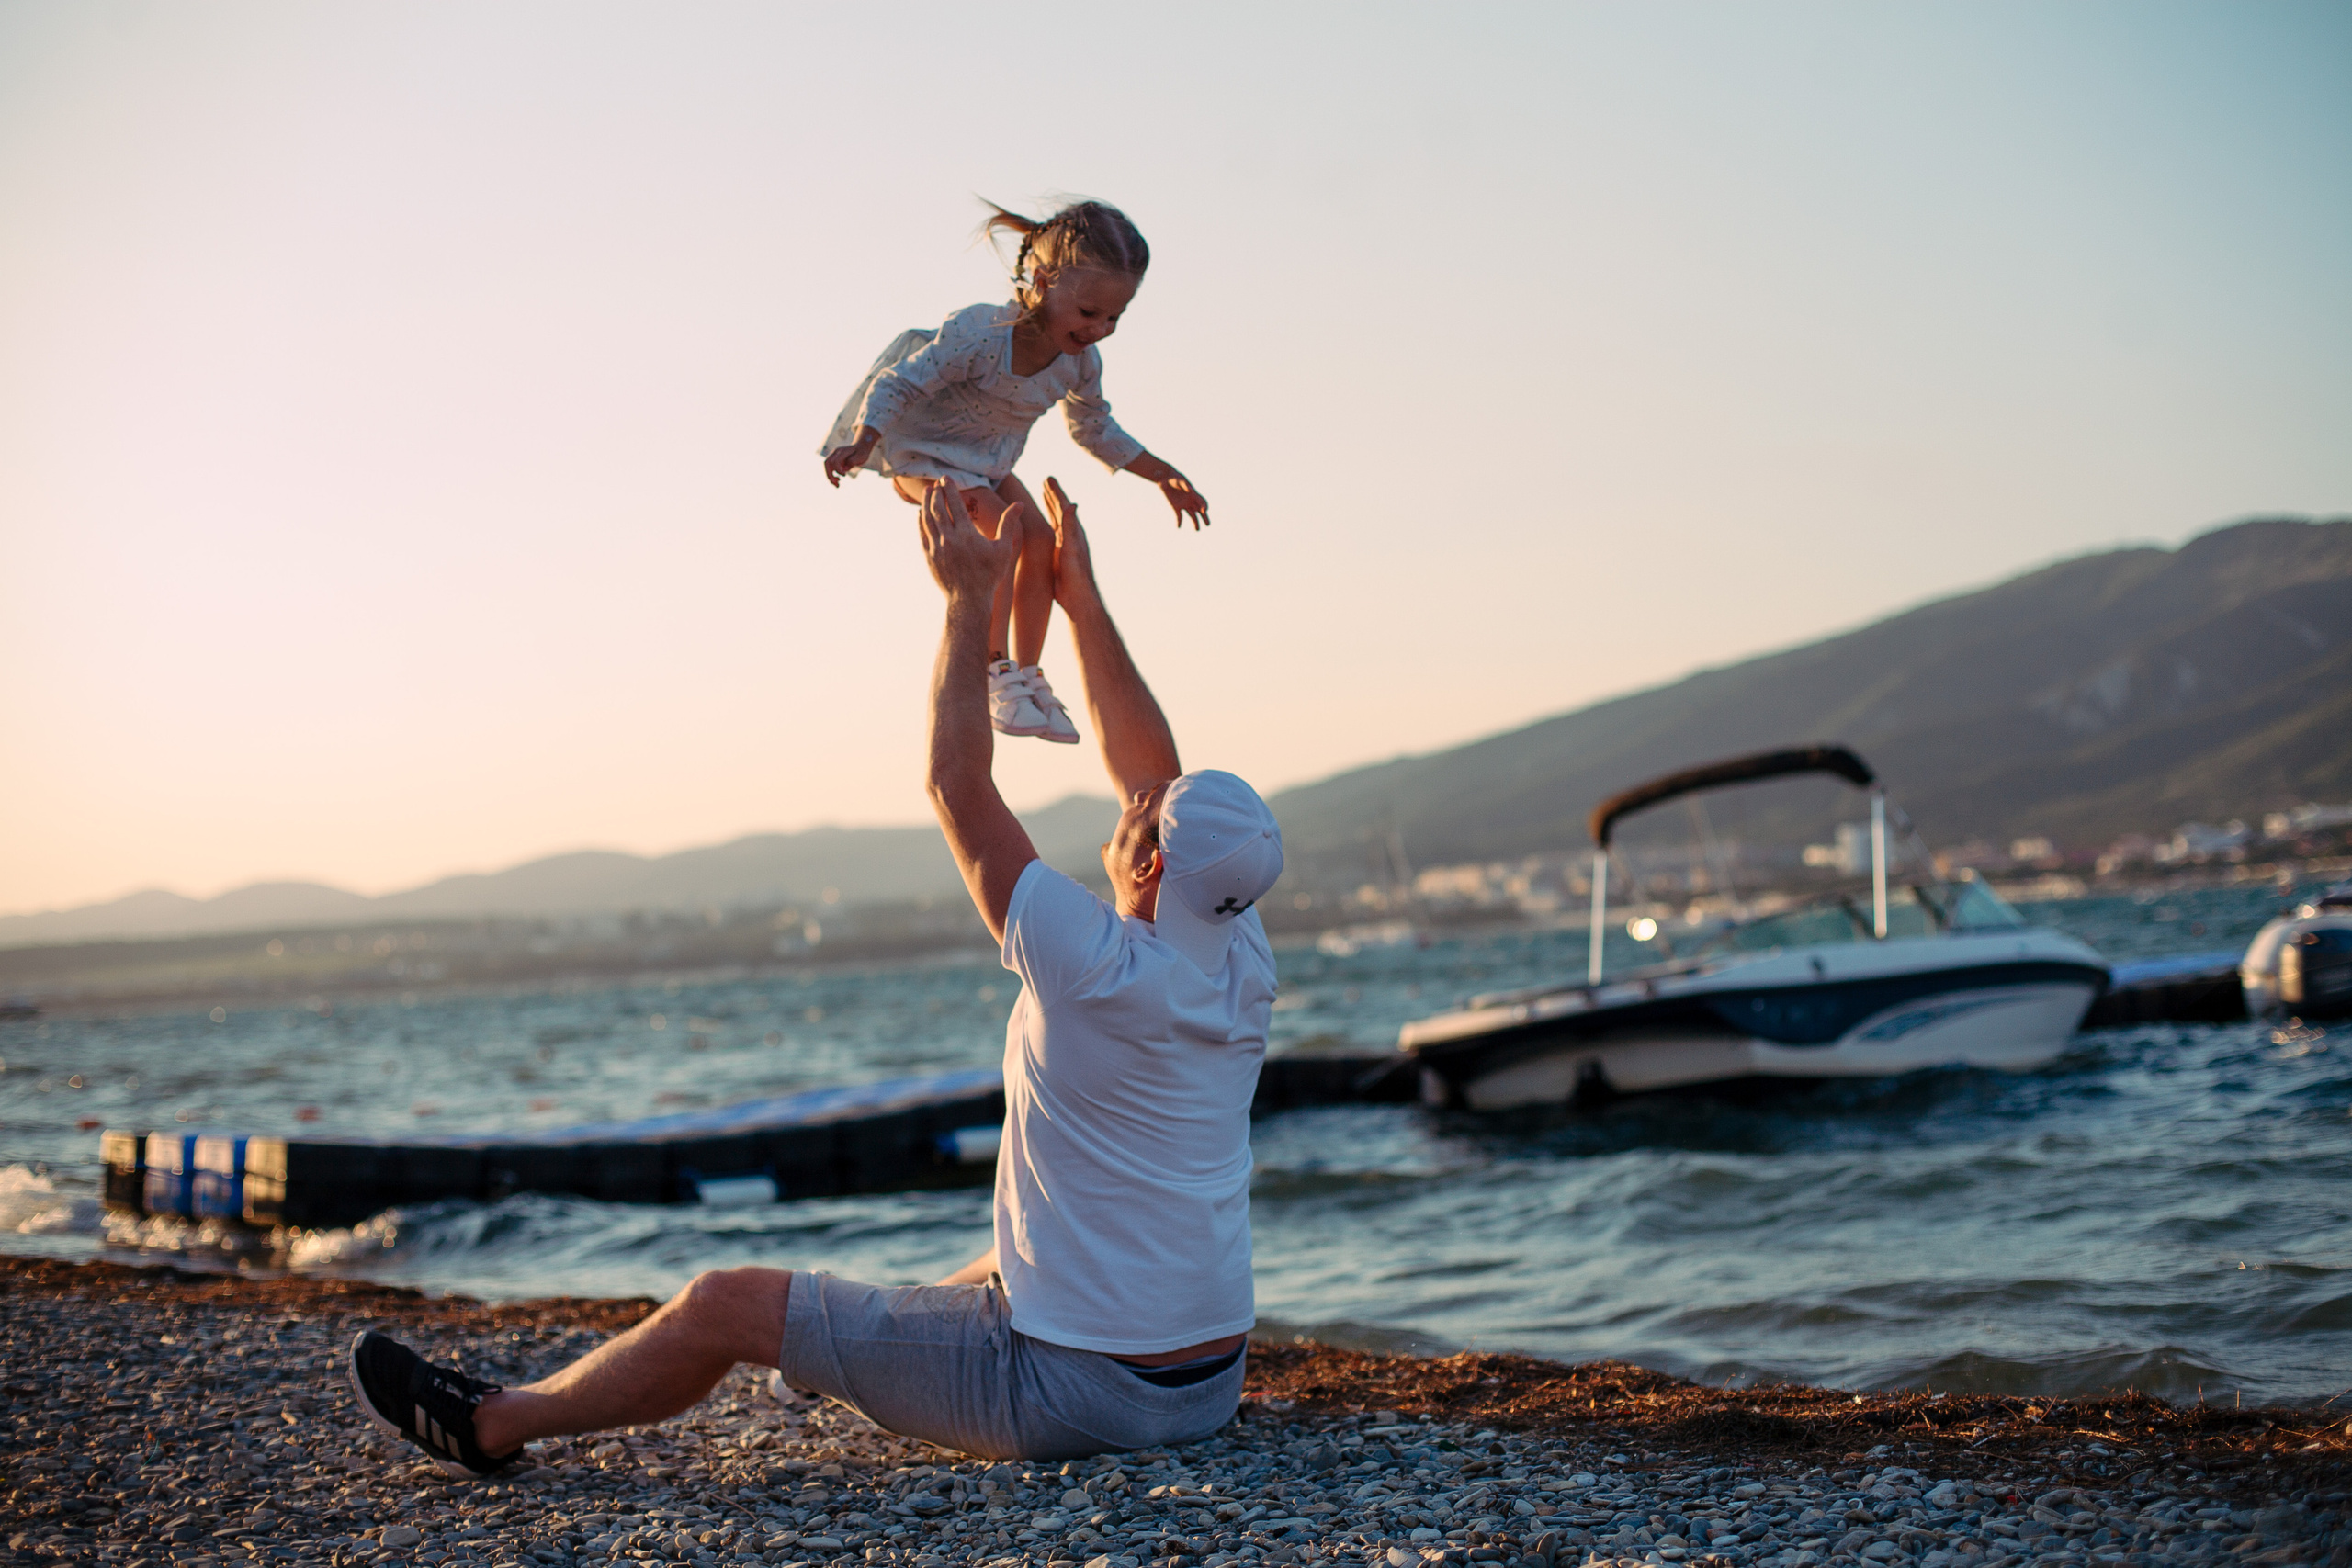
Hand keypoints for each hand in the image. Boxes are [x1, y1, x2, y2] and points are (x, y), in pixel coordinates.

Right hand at [823, 427, 879, 486]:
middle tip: (837, 483)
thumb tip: (844, 469)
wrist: (861, 448)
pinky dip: (832, 476)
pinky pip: (830, 469)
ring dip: (830, 477)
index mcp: (842, 451)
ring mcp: (834, 456)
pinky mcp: (834, 461)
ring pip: (827, 467)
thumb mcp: (861, 457)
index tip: (845, 475)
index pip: (835, 461)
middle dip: (830, 475)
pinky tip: (838, 481)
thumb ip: (852, 461)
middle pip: (827, 463)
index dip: (838, 470)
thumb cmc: (862, 452)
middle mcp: (836, 453)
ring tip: (837, 486)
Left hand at [916, 480, 1017, 601]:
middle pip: (938, 509)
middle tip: (937, 482)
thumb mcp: (1003, 549)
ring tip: (928, 492)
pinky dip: (921, 521)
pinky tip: (921, 513)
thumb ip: (1008, 523)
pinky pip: (922, 533)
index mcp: (967, 534)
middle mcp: (949, 539)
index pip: (955, 504)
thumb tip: (1019, 504)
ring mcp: (937, 548)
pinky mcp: (929, 557)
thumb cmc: (989, 575)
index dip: (950, 489)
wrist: (969, 600)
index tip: (947, 478)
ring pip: (927, 519)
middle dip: (937, 493)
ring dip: (926, 503)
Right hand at [1040, 476, 1099, 612]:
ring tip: (1044, 496)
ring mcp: (1064, 545)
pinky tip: (1042, 526)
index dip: (1056, 492)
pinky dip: (1046, 525)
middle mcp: (1070, 536)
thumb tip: (1072, 504)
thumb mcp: (1071, 548)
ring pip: (1055, 521)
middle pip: (1060, 510)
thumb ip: (1070, 527)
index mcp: (1073, 532)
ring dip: (1050, 508)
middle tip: (1046, 481)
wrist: (1078, 597)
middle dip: (1053, 496)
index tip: (1048, 478)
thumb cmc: (1076, 574)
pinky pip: (1050, 534)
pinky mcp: (1058, 555)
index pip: (1063, 507)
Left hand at [1157, 471, 1209, 529]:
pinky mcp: (1175, 506)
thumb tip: (1190, 489)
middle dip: (1204, 517)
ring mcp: (1183, 504)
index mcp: (1193, 494)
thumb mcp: (1180, 481)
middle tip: (1208, 524)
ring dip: (1195, 522)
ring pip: (1191, 515)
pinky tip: (1178, 527)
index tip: (1204, 511)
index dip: (1204, 506)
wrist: (1165, 479)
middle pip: (1199, 510)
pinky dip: (1179, 521)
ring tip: (1197, 530)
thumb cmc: (1174, 478)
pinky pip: (1179, 515)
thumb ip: (1185, 485)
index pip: (1202, 502)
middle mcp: (1190, 500)